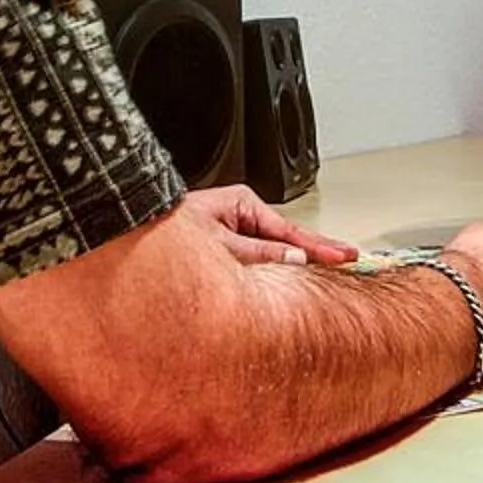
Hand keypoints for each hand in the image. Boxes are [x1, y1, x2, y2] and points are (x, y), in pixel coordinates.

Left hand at [183, 185, 357, 266]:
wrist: (133, 233)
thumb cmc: (167, 231)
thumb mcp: (220, 243)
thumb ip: (260, 254)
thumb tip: (296, 258)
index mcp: (241, 205)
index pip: (288, 230)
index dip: (319, 246)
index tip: (345, 256)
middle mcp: (239, 219)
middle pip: (287, 239)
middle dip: (316, 251)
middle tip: (349, 260)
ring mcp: (234, 236)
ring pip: (273, 252)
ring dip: (295, 263)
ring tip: (330, 268)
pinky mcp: (225, 254)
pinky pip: (256, 262)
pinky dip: (274, 270)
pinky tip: (292, 277)